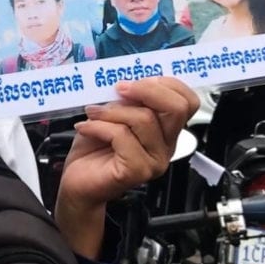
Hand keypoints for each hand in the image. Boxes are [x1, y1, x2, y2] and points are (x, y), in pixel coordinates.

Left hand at [54, 77, 198, 257]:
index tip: (135, 81)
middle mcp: (166, 146)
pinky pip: (122, 136)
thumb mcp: (112, 115)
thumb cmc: (93, 149)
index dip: (165, 84)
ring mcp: (154, 161)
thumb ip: (126, 101)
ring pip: (144, 120)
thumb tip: (128, 81)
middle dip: (146, 90)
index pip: (188, 102)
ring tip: (92, 113)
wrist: (76, 182)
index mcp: (165, 130)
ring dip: (111, 111)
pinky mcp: (137, 171)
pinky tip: (85, 128)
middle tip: (119, 89)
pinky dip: (99, 126)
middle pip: (177, 108)